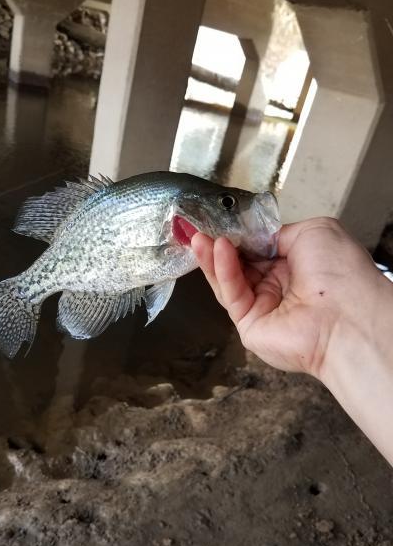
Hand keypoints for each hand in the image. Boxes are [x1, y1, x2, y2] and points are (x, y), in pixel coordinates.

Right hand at [191, 217, 386, 378]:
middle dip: (217, 245)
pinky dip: (223, 271)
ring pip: (229, 280)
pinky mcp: (249, 325)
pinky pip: (232, 294)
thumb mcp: (313, 231)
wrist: (349, 316)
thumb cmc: (341, 273)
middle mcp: (278, 287)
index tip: (216, 220)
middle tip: (196, 227)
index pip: (256, 248)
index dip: (236, 234)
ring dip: (212, 257)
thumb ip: (277, 232)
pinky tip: (218, 249)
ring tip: (198, 237)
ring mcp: (262, 307)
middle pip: (237, 264)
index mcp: (295, 265)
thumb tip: (255, 235)